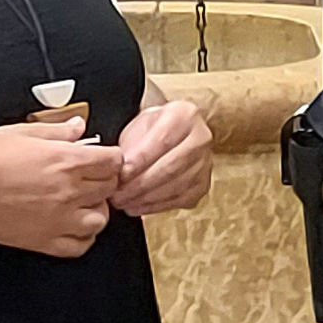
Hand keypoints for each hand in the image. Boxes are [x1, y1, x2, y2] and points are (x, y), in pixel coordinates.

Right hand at [0, 115, 119, 257]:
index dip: (111, 157)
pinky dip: (83, 237)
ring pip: (100, 219)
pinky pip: (79, 245)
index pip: (113, 161)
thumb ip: (57, 130)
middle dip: (105, 180)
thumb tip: (78, 127)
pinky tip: (74, 225)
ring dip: (97, 209)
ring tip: (84, 201)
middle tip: (92, 176)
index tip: (104, 157)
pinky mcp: (43, 241)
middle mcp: (68, 191)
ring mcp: (58, 220)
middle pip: (109, 189)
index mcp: (66, 161)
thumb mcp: (23, 131)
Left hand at [110, 99, 213, 216]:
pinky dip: (155, 206)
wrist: (173, 135)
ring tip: (123, 202)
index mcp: (184, 115)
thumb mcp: (137, 127)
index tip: (120, 174)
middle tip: (117, 194)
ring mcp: (205, 163)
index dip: (139, 160)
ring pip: (175, 187)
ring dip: (145, 198)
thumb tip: (119, 171)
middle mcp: (201, 138)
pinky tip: (137, 206)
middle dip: (139, 185)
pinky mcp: (202, 185)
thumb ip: (130, 146)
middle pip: (169, 167)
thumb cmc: (152, 130)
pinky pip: (179, 200)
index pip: (162, 141)